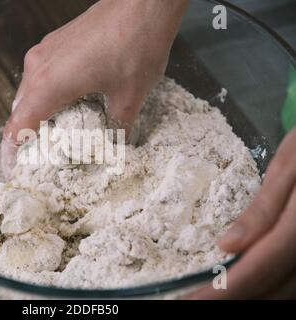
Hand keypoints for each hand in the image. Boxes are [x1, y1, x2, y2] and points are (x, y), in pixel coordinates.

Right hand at [1, 0, 187, 176]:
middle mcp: (38, 68)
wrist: (143, 2)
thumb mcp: (129, 98)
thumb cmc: (135, 46)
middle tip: (41, 156)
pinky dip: (45, 95)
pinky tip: (66, 102)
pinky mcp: (54, 43)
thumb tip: (116, 144)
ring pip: (28, 92)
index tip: (14, 169)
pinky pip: (39, 76)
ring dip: (36, 114)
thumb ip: (118, 127)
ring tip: (55, 133)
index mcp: (48, 86)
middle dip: (26, 135)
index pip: (17, 126)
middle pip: (19, 110)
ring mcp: (44, 52)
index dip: (12, 152)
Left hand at [190, 127, 295, 298]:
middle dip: (234, 299)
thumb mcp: (289, 166)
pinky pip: (295, 280)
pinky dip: (271, 287)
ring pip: (289, 291)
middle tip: (194, 300)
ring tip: (213, 297)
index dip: (226, 289)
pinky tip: (247, 286)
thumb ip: (263, 209)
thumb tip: (227, 246)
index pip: (260, 267)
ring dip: (252, 297)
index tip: (192, 299)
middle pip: (276, 289)